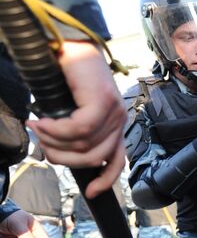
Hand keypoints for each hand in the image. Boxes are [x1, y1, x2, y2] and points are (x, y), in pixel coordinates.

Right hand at [31, 41, 126, 199]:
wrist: (63, 44)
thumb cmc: (64, 77)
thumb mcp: (71, 112)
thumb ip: (75, 134)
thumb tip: (60, 155)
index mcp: (115, 123)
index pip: (117, 160)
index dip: (106, 180)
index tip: (92, 193)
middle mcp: (119, 118)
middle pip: (96, 157)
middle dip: (64, 157)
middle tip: (42, 144)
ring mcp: (114, 109)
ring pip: (84, 144)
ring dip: (54, 141)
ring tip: (37, 129)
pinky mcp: (102, 100)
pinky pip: (79, 129)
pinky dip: (55, 130)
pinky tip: (40, 122)